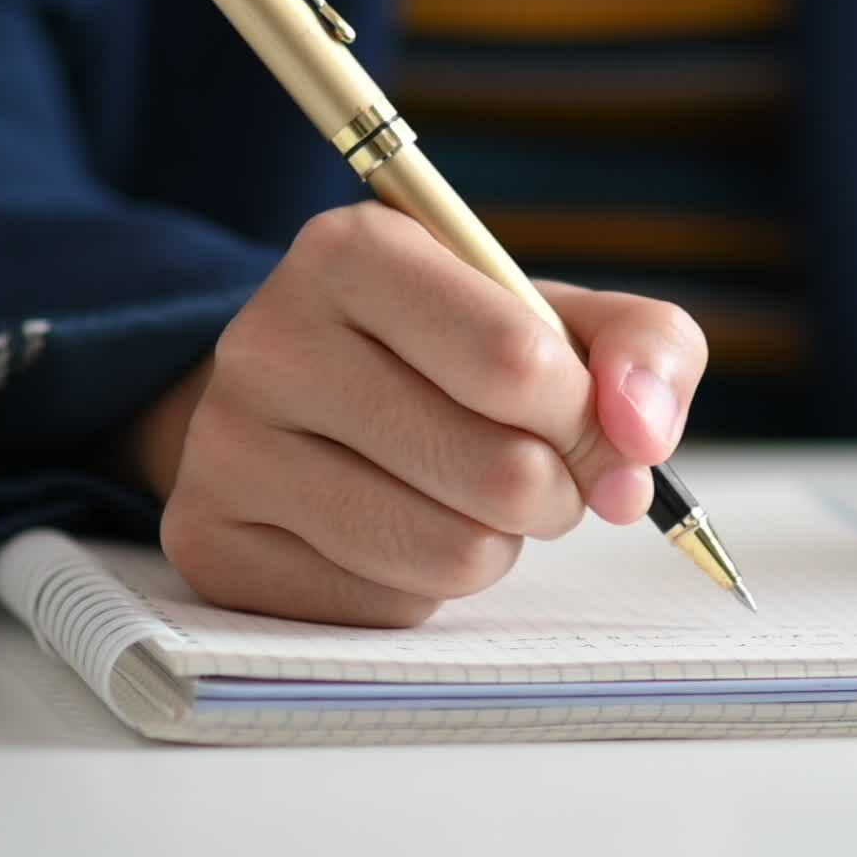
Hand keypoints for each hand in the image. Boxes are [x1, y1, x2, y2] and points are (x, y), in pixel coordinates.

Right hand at [127, 203, 701, 624]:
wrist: (302, 404)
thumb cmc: (453, 354)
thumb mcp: (558, 317)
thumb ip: (644, 348)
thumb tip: (641, 435)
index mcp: (354, 250)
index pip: (516, 361)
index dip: (585, 417)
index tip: (593, 424)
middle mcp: (270, 339)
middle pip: (498, 470)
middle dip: (556, 490)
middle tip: (539, 472)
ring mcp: (226, 446)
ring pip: (450, 553)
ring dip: (498, 544)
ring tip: (467, 498)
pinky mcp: (213, 543)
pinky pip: (387, 606)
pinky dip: (423, 586)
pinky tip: (395, 529)